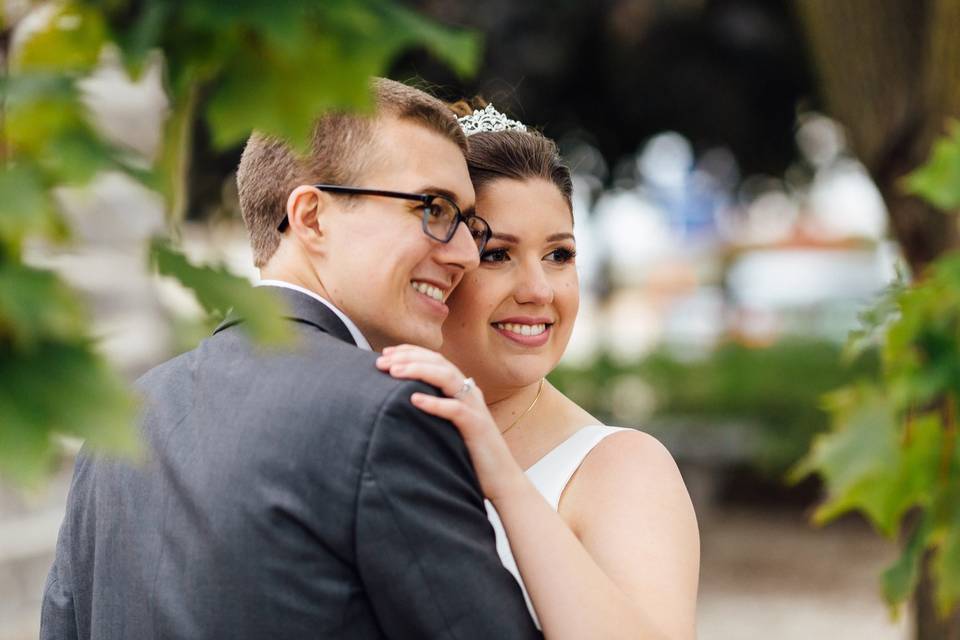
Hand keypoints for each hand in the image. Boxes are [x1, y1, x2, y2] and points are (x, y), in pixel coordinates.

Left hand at [376, 345, 524, 501]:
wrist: (502, 479)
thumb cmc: (469, 455)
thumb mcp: (447, 426)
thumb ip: (432, 411)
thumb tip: (400, 405)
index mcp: (461, 389)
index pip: (435, 360)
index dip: (410, 352)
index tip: (385, 354)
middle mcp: (469, 392)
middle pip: (438, 363)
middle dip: (408, 357)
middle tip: (381, 362)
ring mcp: (475, 407)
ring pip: (447, 378)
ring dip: (418, 371)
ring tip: (394, 372)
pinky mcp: (477, 426)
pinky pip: (456, 409)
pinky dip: (435, 402)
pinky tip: (414, 399)